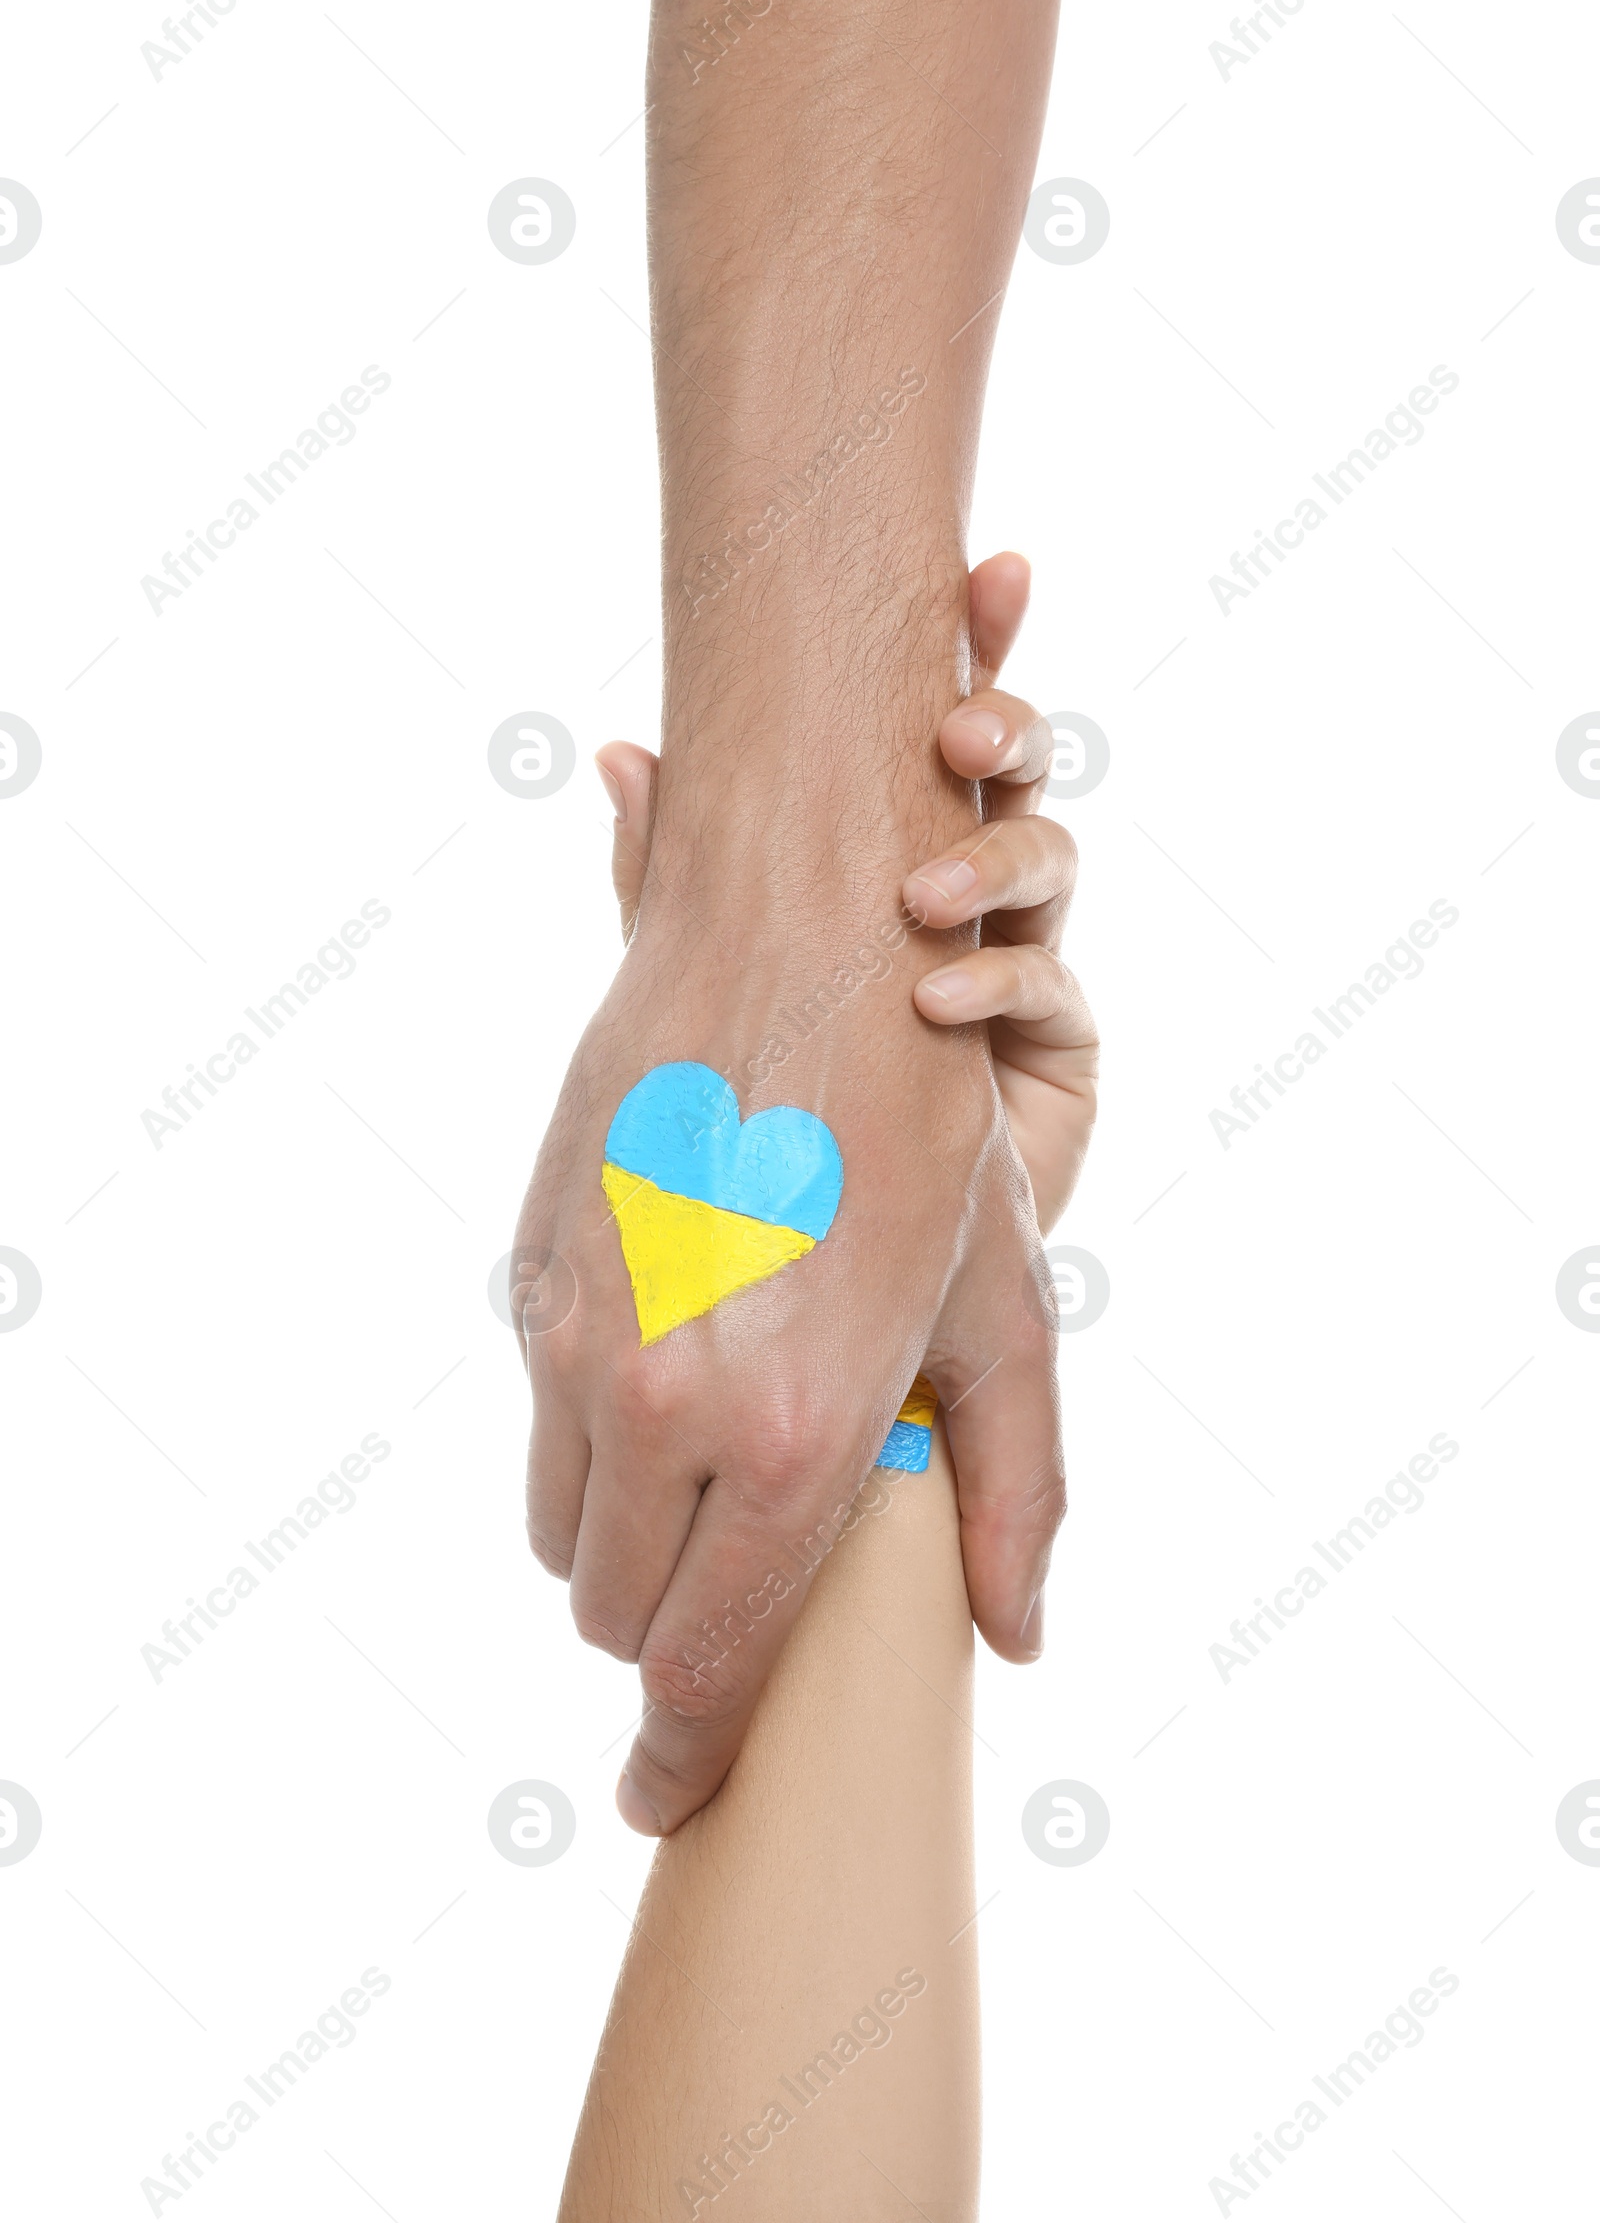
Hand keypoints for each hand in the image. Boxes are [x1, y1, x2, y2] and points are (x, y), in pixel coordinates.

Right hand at [515, 555, 1093, 1834]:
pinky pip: (537, 1416)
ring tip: (713, 1452)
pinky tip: (671, 1344)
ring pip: (563, 1526)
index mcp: (791, 1436)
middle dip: (672, 1626)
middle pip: (617, 1616)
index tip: (670, 1804)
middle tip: (738, 1572)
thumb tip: (1017, 1641)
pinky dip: (593, 1427)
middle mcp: (662, 1406)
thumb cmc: (922, 1114)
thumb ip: (1014, 1490)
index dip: (685, 1759)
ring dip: (627, 1530)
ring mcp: (574, 1337)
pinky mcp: (527, 1273)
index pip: (705, 1669)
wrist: (791, 927)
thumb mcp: (1000, 1305)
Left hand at [602, 554, 1096, 1232]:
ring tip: (924, 889)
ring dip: (997, 851)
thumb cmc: (767, 1100)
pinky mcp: (1056, 1051)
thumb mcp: (703, 980)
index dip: (982, 644)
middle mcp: (968, 889)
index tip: (996, 567)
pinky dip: (996, 978)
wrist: (819, 1254)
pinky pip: (1048, 989)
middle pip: (1016, 773)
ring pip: (1049, 860)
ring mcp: (1021, 961)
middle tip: (962, 729)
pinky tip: (937, 991)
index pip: (938, 728)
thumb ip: (669, 878)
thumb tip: (614, 751)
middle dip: (1008, 726)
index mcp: (893, 846)